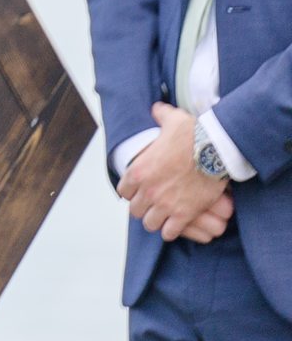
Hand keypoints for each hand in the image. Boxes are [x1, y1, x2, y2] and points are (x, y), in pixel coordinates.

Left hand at [119, 102, 230, 241]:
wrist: (217, 150)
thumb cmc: (193, 135)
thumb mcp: (172, 120)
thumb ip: (160, 115)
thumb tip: (156, 109)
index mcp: (139, 170)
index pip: (124, 190)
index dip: (131, 191)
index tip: (139, 191)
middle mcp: (148, 190)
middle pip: (135, 210)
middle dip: (142, 207)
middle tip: (152, 205)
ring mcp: (165, 204)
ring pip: (149, 223)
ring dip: (155, 220)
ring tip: (162, 217)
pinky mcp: (184, 214)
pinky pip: (169, 232)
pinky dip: (171, 230)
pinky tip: (175, 225)